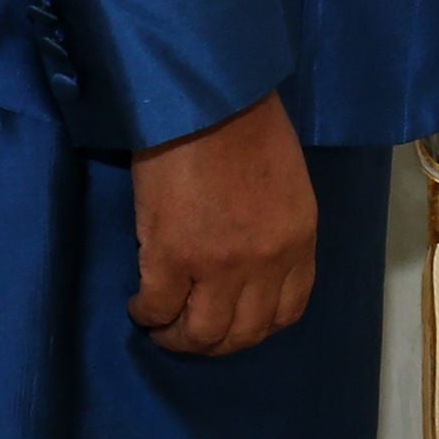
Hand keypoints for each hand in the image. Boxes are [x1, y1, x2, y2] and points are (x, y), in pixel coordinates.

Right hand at [128, 91, 315, 355]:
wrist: (207, 95)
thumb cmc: (247, 123)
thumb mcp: (287, 181)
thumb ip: (276, 226)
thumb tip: (251, 257)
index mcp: (298, 238)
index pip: (288, 310)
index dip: (257, 326)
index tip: (235, 322)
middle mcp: (265, 261)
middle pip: (243, 333)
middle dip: (215, 342)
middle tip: (192, 331)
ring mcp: (218, 264)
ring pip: (200, 334)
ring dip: (178, 339)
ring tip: (162, 325)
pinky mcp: (171, 256)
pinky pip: (157, 309)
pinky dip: (147, 315)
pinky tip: (140, 306)